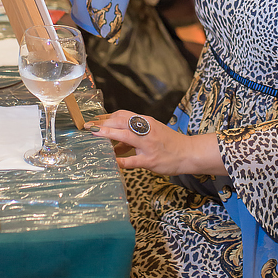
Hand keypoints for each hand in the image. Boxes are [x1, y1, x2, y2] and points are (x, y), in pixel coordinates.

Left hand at [84, 110, 223, 175]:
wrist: (188, 153)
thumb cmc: (168, 143)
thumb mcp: (152, 132)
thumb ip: (134, 135)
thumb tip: (115, 141)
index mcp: (146, 122)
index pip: (123, 115)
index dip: (106, 117)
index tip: (94, 120)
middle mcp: (146, 130)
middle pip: (121, 122)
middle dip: (102, 124)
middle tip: (88, 127)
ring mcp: (148, 145)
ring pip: (125, 136)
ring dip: (108, 135)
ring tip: (94, 136)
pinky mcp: (150, 160)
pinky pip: (133, 160)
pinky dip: (121, 160)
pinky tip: (112, 162)